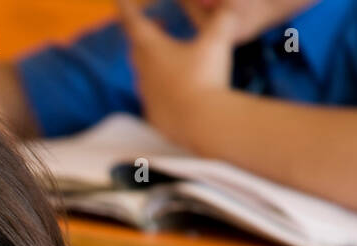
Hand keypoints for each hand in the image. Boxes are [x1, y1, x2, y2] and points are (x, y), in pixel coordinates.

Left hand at [117, 0, 238, 143]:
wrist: (200, 123)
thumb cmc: (206, 78)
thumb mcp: (217, 42)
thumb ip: (222, 20)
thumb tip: (229, 8)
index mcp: (153, 50)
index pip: (134, 23)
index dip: (127, 8)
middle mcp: (144, 72)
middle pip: (136, 48)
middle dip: (143, 32)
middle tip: (154, 22)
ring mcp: (147, 95)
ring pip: (143, 73)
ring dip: (151, 60)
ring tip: (166, 54)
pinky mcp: (154, 115)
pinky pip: (153, 97)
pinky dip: (160, 87)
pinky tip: (172, 88)